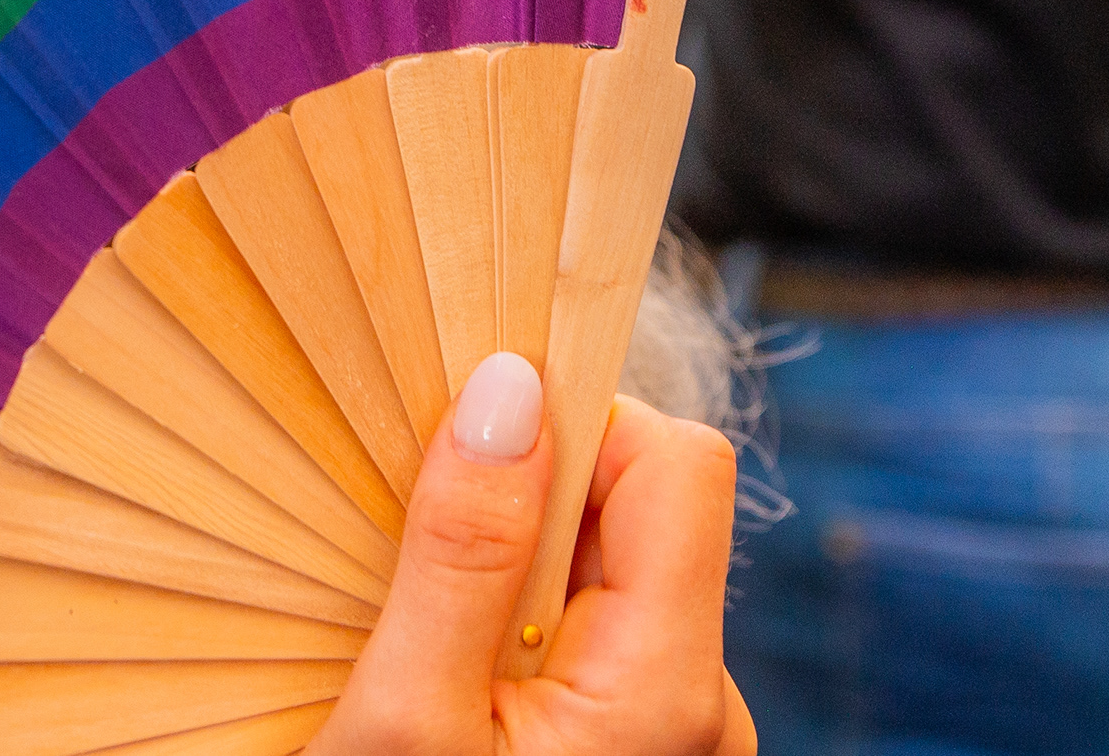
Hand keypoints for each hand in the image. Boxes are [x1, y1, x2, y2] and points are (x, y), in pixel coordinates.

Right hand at [309, 353, 753, 755]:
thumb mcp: (405, 719)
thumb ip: (462, 551)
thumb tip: (507, 387)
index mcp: (669, 690)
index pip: (675, 463)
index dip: (575, 419)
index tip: (461, 437)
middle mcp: (703, 710)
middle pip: (642, 514)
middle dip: (529, 495)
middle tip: (412, 541)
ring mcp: (676, 739)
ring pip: (610, 576)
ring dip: (514, 567)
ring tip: (418, 629)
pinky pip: (596, 642)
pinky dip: (520, 629)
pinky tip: (448, 682)